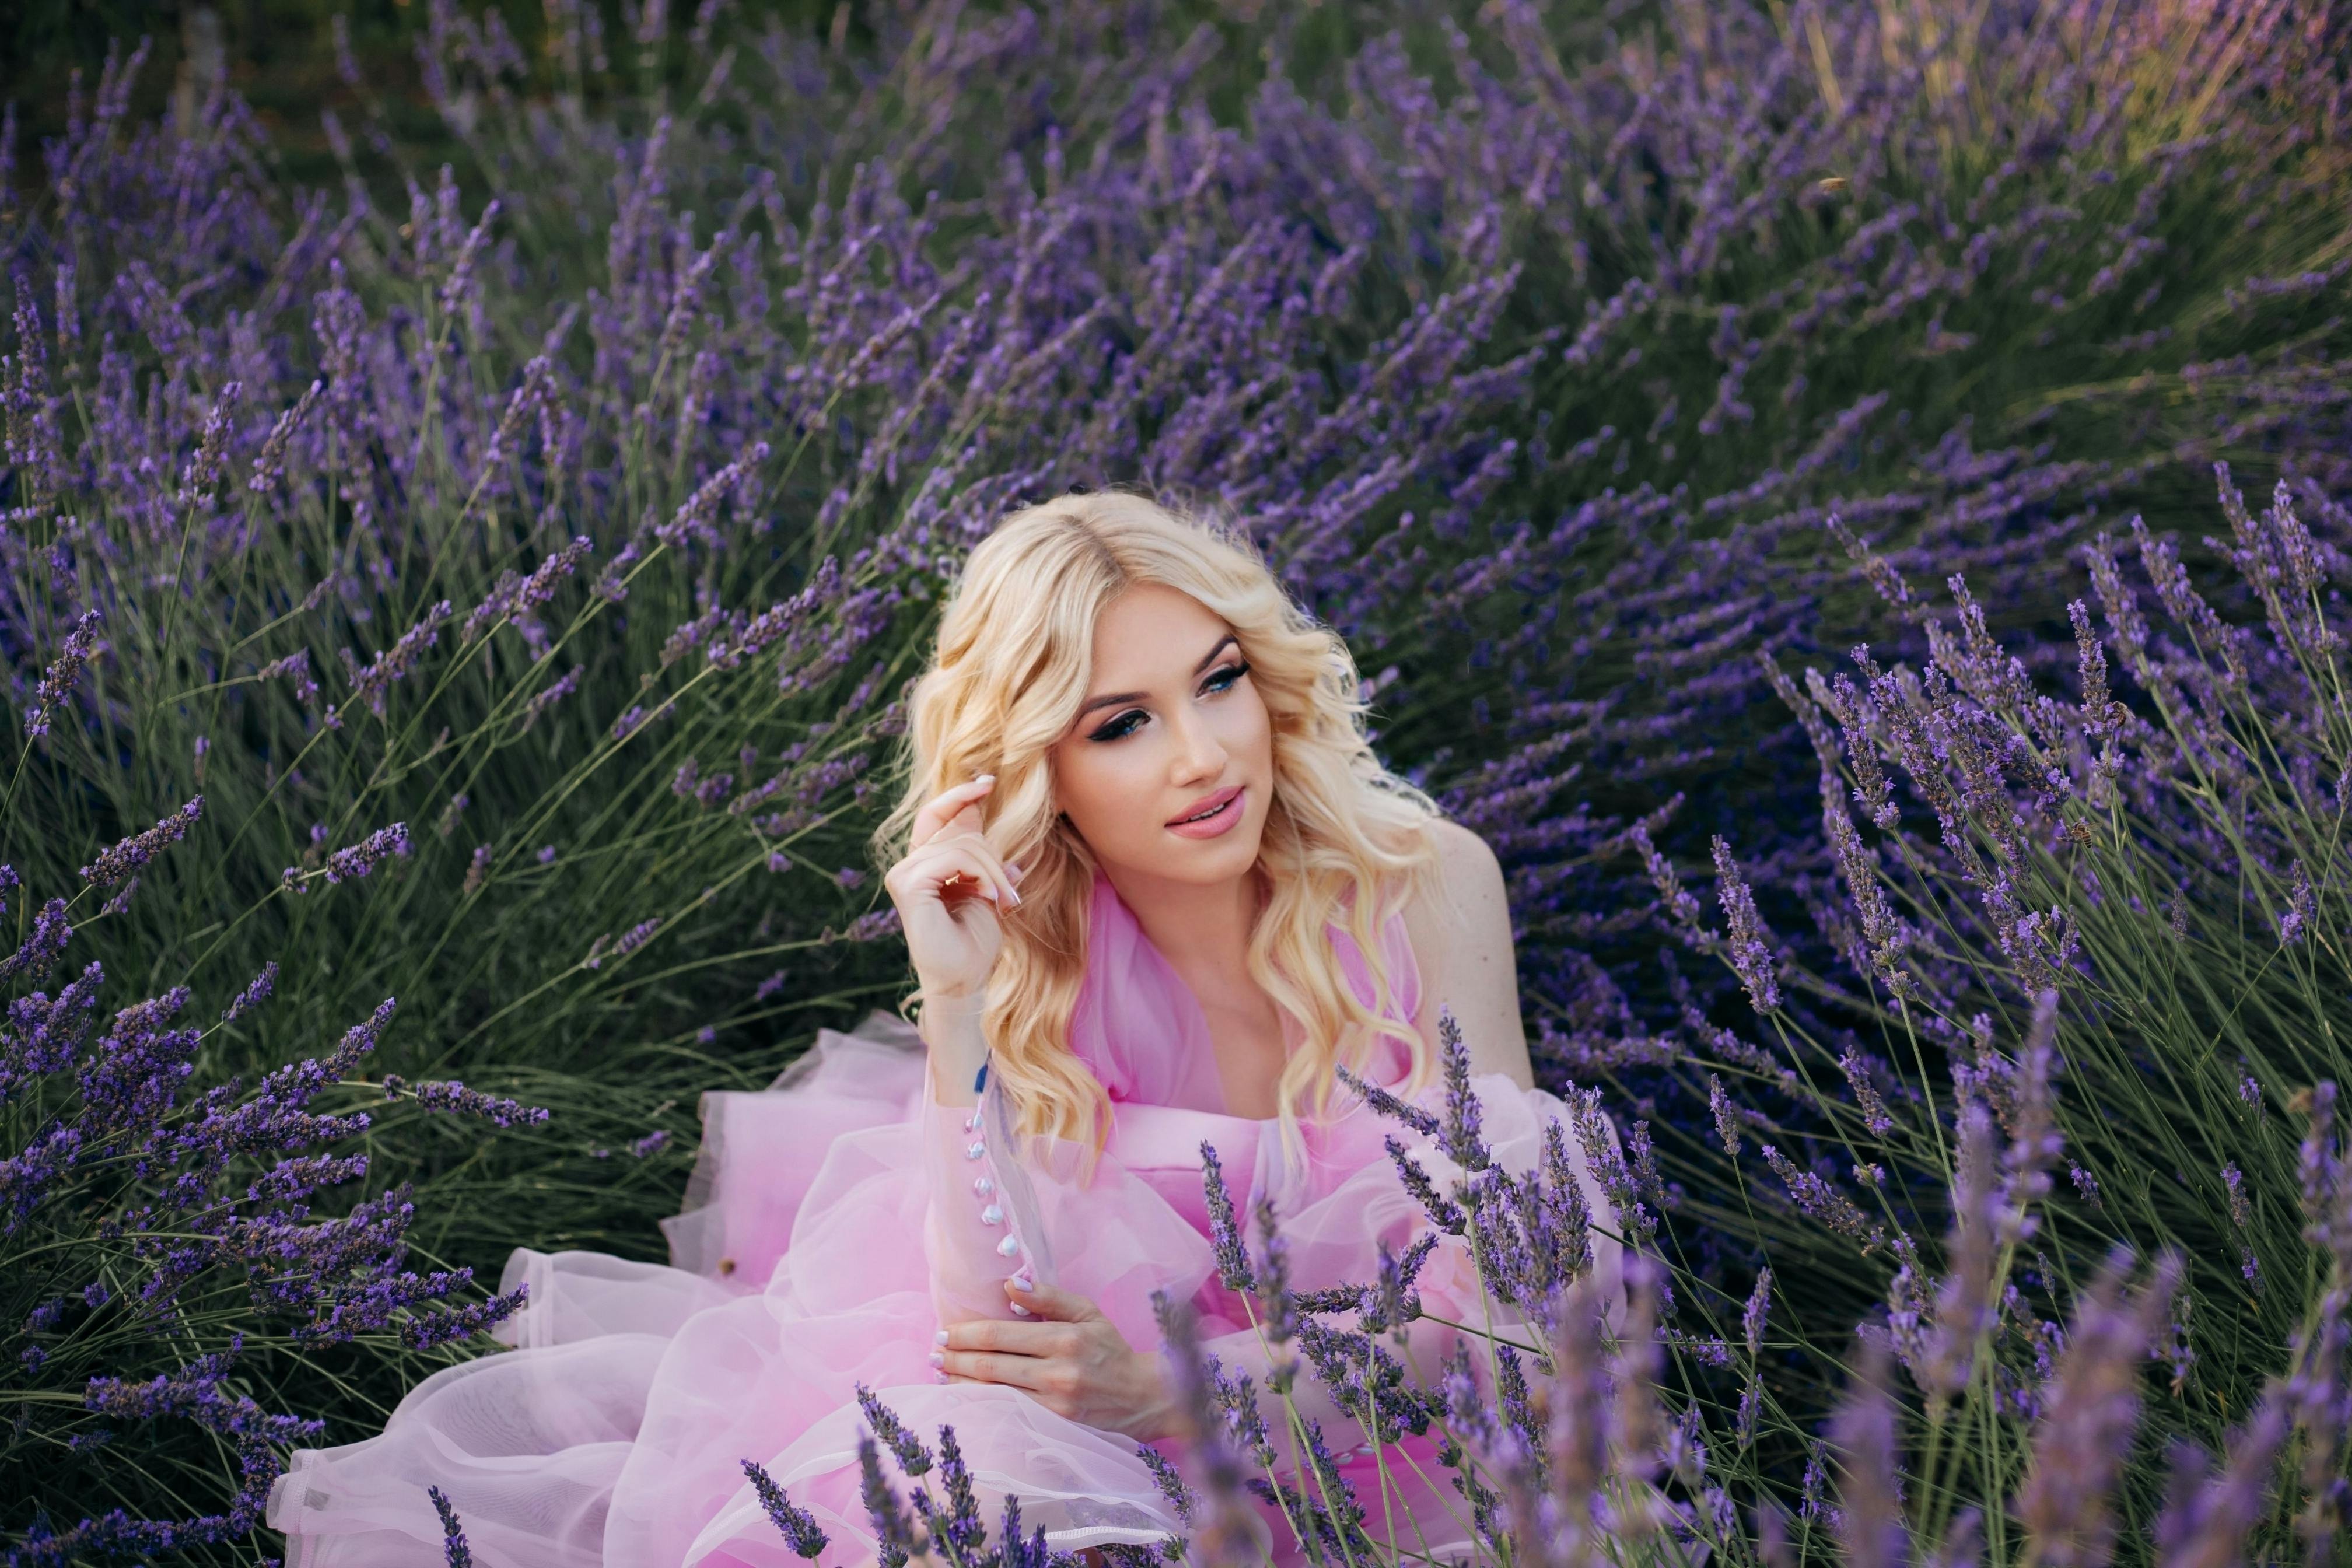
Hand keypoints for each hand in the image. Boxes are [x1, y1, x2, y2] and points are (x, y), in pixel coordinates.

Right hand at [883, 776, 1023, 1001]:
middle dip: (994, 856)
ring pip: (963, 844)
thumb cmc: (974, 942)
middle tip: (1011, 893)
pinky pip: (954, 857)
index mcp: (925, 864)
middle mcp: (909, 865)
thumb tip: (989, 825)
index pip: (937, 816)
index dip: (960, 796)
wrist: (965, 981)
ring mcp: (905, 874)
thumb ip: (982, 859)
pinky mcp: (908, 884)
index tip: (987, 782)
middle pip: (959, 829)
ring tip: (1004, 902)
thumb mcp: (985, 889)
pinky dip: (981, 876)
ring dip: (993, 872)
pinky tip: (989, 899)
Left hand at [939, 1279, 1182, 1442]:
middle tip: (933, 1353)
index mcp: (1064, 1338)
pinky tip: (965, 1399)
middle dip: (955, 1359)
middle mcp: (1058, 1372)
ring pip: (994, 1394)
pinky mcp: (1055, 1426)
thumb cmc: (1110, 1349)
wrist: (1142, 1395)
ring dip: (961, 1385)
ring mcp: (1055, 1404)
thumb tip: (1011, 1284)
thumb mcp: (1087, 1312)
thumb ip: (1049, 1297)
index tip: (944, 1332)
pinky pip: (1008, 1414)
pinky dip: (982, 1405)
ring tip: (940, 1374)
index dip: (966, 1333)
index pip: (1000, 1334)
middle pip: (991, 1365)